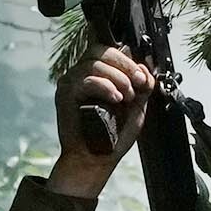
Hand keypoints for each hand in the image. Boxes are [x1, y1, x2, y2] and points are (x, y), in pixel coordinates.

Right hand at [50, 42, 151, 196]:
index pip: (108, 51)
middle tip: (137, 84)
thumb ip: (142, 86)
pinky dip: (105, 86)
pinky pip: (87, 79)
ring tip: (126, 97)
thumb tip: (146, 66)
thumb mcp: (136, 106)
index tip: (142, 77)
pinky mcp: (65, 93)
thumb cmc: (114, 135)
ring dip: (117, 78)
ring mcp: (71, 82)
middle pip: (100, 51)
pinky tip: (115, 99)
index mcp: (97, 74)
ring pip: (94, 64)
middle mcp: (81, 74)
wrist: (97, 159)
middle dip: (124, 65)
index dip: (127, 59)